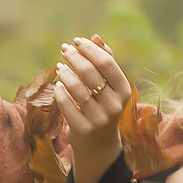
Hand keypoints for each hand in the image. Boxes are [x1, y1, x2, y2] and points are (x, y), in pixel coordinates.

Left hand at [54, 35, 132, 182]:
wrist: (99, 145)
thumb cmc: (104, 106)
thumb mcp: (110, 87)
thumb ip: (105, 62)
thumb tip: (96, 37)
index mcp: (124, 91)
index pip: (107, 63)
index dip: (90, 49)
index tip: (76, 41)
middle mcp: (114, 105)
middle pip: (90, 72)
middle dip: (74, 57)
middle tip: (64, 49)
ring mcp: (99, 119)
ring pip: (76, 88)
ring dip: (65, 73)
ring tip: (60, 66)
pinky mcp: (83, 129)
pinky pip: (66, 104)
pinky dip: (60, 92)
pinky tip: (58, 85)